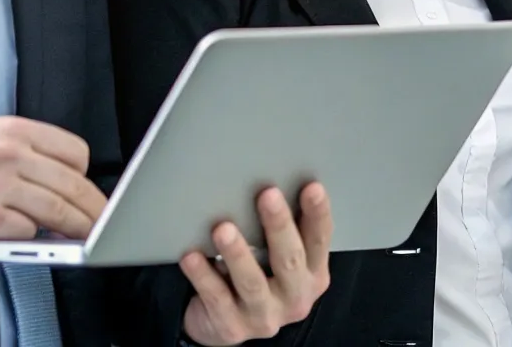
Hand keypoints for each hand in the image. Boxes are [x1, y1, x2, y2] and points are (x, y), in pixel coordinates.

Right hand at [0, 116, 106, 240]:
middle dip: (93, 207)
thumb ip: (20, 148)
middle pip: (72, 184)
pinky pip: (28, 232)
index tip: (87, 187)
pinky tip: (29, 237)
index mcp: (10, 130)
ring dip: (76, 228)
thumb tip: (56, 172)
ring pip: (58, 211)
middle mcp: (8, 154)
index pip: (73, 150)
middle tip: (101, 221)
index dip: (84, 174)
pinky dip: (32, 238)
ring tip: (84, 237)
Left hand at [180, 184, 332, 345]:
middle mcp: (294, 297)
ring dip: (238, 253)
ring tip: (224, 229)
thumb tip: (268, 184)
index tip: (312, 187)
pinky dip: (203, 276)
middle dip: (279, 226)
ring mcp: (264, 316)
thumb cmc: (258, 278)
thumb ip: (281, 232)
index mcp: (312, 275)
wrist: (228, 323)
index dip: (318, 214)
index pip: (319, 241)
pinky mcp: (232, 327)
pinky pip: (216, 297)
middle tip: (268, 195)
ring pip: (252, 283)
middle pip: (289, 260)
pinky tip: (192, 256)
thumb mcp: (277, 259)